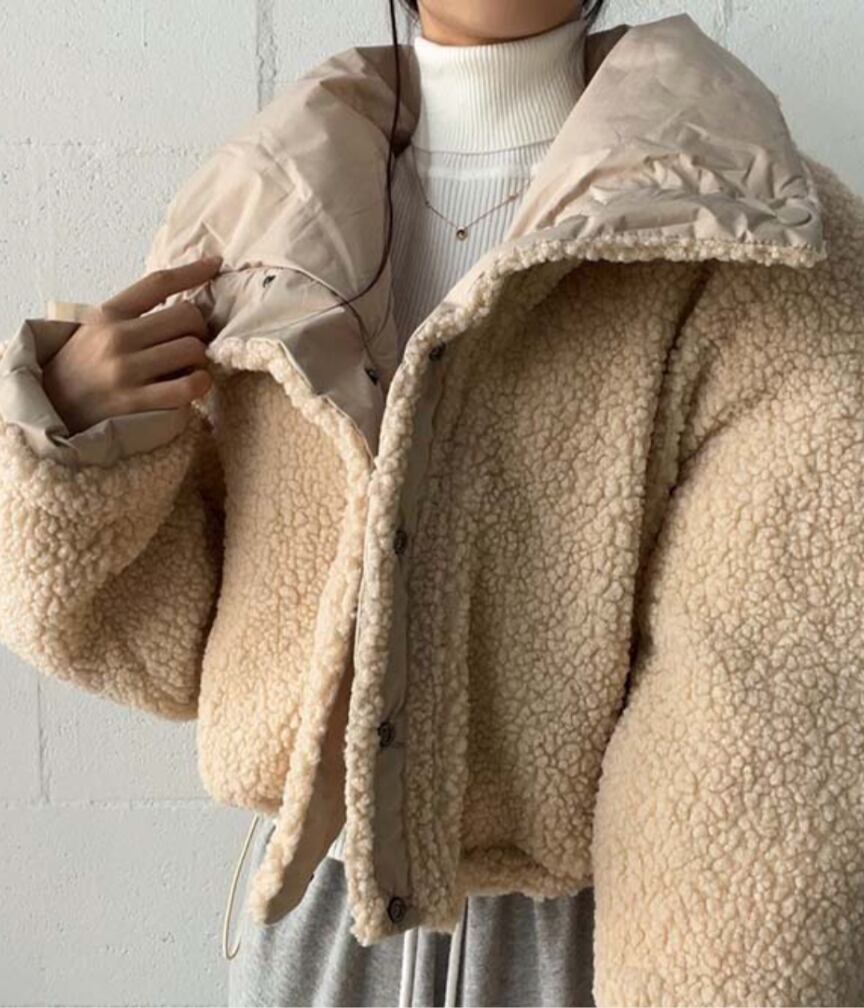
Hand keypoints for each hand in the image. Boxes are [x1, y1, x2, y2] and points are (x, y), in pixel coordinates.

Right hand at [42, 255, 222, 435]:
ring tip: (188, 366)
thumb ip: (131, 315)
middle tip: (193, 342)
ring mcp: (126, 370)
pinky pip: (188, 386)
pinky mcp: (136, 401)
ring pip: (193, 349)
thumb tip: (180, 301)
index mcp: (108, 314)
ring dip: (200, 359)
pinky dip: (201, 383)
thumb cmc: (80, 368)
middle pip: (187, 316)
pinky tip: (195, 384)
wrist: (51, 408)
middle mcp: (117, 337)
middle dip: (199, 329)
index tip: (215, 265)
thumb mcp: (94, 329)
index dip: (193, 271)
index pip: (158, 283)